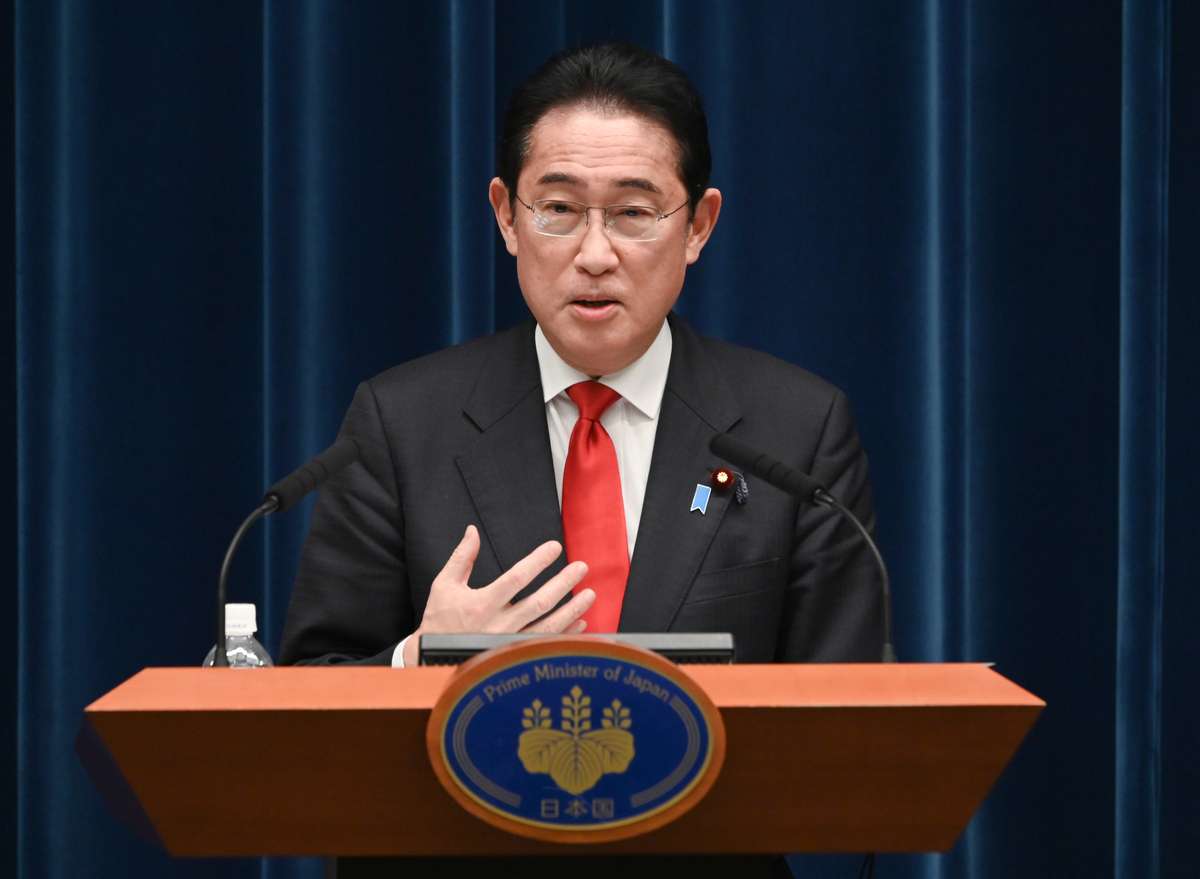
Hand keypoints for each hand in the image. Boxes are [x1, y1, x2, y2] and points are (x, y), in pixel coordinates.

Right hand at [402, 525, 593, 665]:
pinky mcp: (514, 656)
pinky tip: (580, 622)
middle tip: (582, 568)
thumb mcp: (444, 585)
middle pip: (539, 602)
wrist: (432, 658)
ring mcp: (508, 643)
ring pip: (548, 626)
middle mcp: (498, 625)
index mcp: (482, 604)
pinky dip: (565, 634)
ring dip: (572, 610)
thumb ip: (461, 557)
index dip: (537, 561)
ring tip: (589, 594)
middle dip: (563, 583)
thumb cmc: (439, 619)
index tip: (554, 548)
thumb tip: (472, 531)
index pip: (516, 578)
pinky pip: (546, 644)